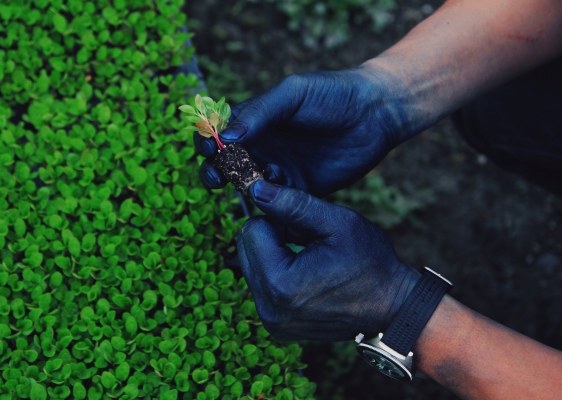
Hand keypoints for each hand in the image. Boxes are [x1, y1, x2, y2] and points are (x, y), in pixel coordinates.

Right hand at [195, 67, 415, 197]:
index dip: (208, 141)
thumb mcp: (293, 94)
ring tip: (249, 183)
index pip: (220, 133)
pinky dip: (268, 202)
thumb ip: (260, 112)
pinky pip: (276, 201)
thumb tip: (228, 136)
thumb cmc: (333, 94)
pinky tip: (273, 194)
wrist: (375, 114)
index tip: (209, 147)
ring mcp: (280, 169)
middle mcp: (264, 146)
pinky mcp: (300, 190)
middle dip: (215, 170)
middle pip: (227, 163)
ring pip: (248, 185)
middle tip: (218, 176)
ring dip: (241, 187)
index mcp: (256, 120)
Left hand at [238, 180, 419, 341]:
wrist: (393, 306)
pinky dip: (277, 274)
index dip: (279, 219)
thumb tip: (257, 190)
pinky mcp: (277, 327)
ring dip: (274, 255)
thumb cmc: (370, 263)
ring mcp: (272, 321)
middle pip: (245, 248)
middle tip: (307, 242)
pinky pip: (262, 286)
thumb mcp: (338, 223)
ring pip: (251, 265)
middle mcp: (269, 309)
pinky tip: (306, 275)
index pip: (253, 229)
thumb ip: (293, 204)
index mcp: (281, 284)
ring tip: (309, 259)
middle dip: (272, 237)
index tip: (305, 227)